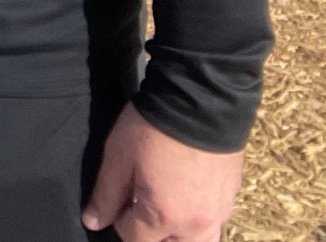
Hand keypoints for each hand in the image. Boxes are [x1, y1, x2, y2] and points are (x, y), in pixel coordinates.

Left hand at [82, 103, 244, 240]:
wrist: (203, 99)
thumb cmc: (155, 126)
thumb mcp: (119, 157)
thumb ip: (106, 195)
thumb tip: (93, 222)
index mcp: (164, 216)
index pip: (134, 239)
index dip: (119, 221)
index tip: (117, 200)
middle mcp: (195, 223)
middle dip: (151, 233)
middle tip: (140, 206)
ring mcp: (219, 211)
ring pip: (197, 240)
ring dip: (178, 233)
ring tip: (165, 207)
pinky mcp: (232, 196)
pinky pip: (214, 222)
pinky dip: (198, 219)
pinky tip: (186, 194)